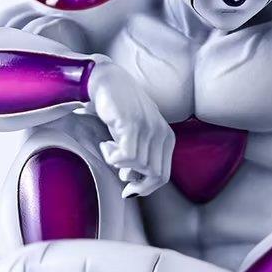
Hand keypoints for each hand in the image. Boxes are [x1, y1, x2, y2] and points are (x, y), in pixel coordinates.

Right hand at [87, 58, 173, 196]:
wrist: (106, 81)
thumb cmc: (119, 110)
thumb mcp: (133, 136)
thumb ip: (138, 157)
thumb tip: (131, 182)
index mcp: (166, 137)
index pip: (163, 175)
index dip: (146, 188)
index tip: (127, 191)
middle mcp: (162, 132)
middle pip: (154, 174)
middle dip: (133, 180)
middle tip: (115, 167)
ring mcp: (149, 127)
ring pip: (139, 166)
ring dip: (118, 163)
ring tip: (108, 147)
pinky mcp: (133, 123)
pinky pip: (127, 156)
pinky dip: (113, 157)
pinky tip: (105, 145)